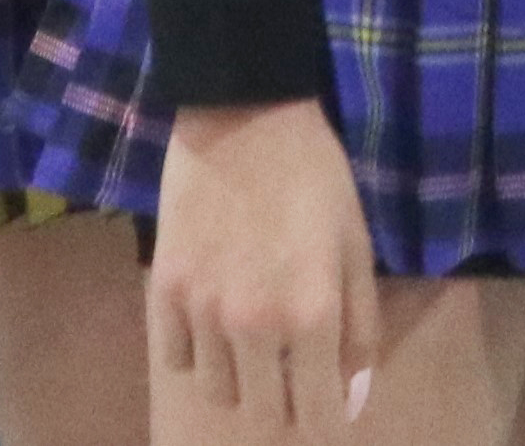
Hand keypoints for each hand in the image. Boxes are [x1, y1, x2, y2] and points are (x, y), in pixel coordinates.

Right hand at [150, 99, 377, 435]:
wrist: (243, 110)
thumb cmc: (314, 174)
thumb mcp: (356, 244)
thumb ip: (360, 328)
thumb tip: (353, 398)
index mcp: (312, 316)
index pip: (318, 418)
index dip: (326, 419)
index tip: (325, 403)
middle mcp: (255, 327)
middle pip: (265, 415)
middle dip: (284, 400)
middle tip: (291, 363)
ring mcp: (203, 312)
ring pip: (218, 393)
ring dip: (240, 377)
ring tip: (251, 334)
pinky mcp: (164, 290)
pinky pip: (177, 360)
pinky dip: (198, 351)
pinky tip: (213, 314)